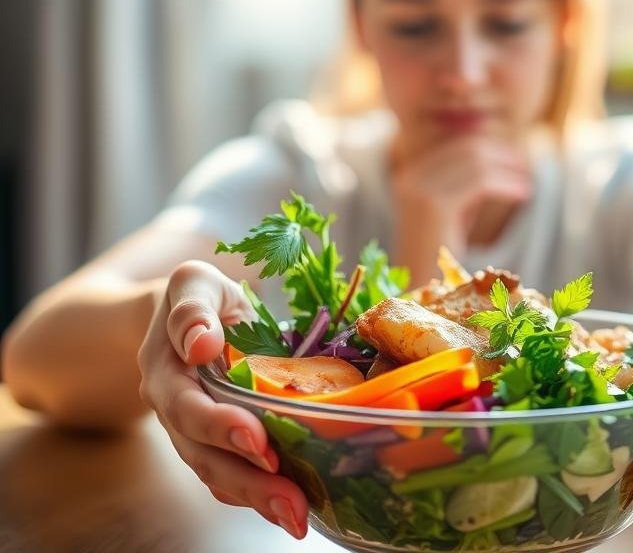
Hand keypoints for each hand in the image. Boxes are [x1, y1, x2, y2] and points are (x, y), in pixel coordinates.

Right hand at [137, 260, 307, 537]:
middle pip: (203, 454)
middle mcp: (174, 409)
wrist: (189, 316)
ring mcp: (192, 432)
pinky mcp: (216, 443)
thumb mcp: (193, 283)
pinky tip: (292, 508)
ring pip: (218, 474)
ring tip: (298, 517)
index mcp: (165, 370)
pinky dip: (260, 495)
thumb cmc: (198, 297)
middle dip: (248, 479)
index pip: (188, 406)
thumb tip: (200, 343)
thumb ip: (192, 309)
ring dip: (258, 498)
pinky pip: (232, 476)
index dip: (219, 425)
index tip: (256, 438)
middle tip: (291, 501)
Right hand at [391, 136, 531, 279]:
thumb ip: (467, 184)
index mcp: (410, 174)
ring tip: (527, 182)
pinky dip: (507, 184)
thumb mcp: (454, 210)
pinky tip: (523, 193)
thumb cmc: (441, 257)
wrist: (420, 294)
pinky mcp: (434, 207)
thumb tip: (498, 155)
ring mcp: (419, 190)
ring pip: (476, 163)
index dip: (490, 146)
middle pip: (466, 148)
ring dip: (508, 169)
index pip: (456, 144)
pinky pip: (481, 183)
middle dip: (501, 154)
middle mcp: (410, 177)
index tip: (514, 156)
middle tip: (525, 166)